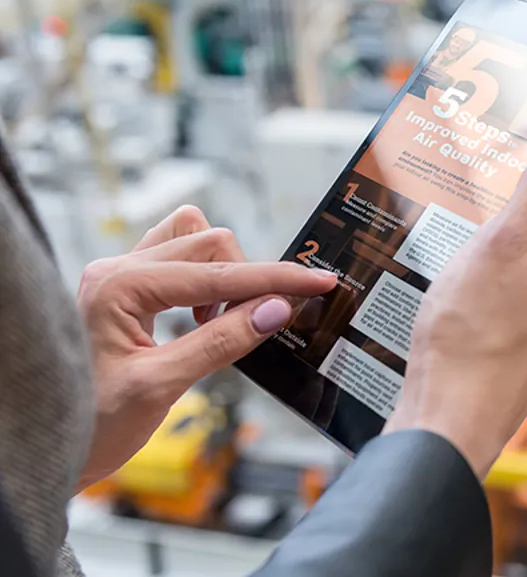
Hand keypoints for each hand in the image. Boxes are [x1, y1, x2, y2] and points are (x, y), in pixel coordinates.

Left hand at [76, 206, 337, 488]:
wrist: (46, 448)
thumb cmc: (91, 424)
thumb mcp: (161, 387)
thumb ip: (222, 342)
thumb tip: (276, 310)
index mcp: (119, 287)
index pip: (218, 274)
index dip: (276, 280)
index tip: (319, 282)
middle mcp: (116, 269)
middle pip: (209, 242)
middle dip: (248, 278)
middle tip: (262, 323)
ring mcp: (118, 275)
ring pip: (193, 240)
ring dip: (223, 273)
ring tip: (221, 321)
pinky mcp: (125, 288)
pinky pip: (178, 259)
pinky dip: (205, 279)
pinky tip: (203, 318)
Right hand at [385, 113, 526, 476]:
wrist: (450, 417)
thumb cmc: (470, 335)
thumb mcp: (503, 239)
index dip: (501, 204)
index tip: (473, 214)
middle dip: (488, 236)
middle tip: (456, 256)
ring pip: (510, 269)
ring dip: (477, 270)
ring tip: (451, 292)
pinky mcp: (526, 345)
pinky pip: (501, 302)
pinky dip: (475, 301)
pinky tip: (452, 315)